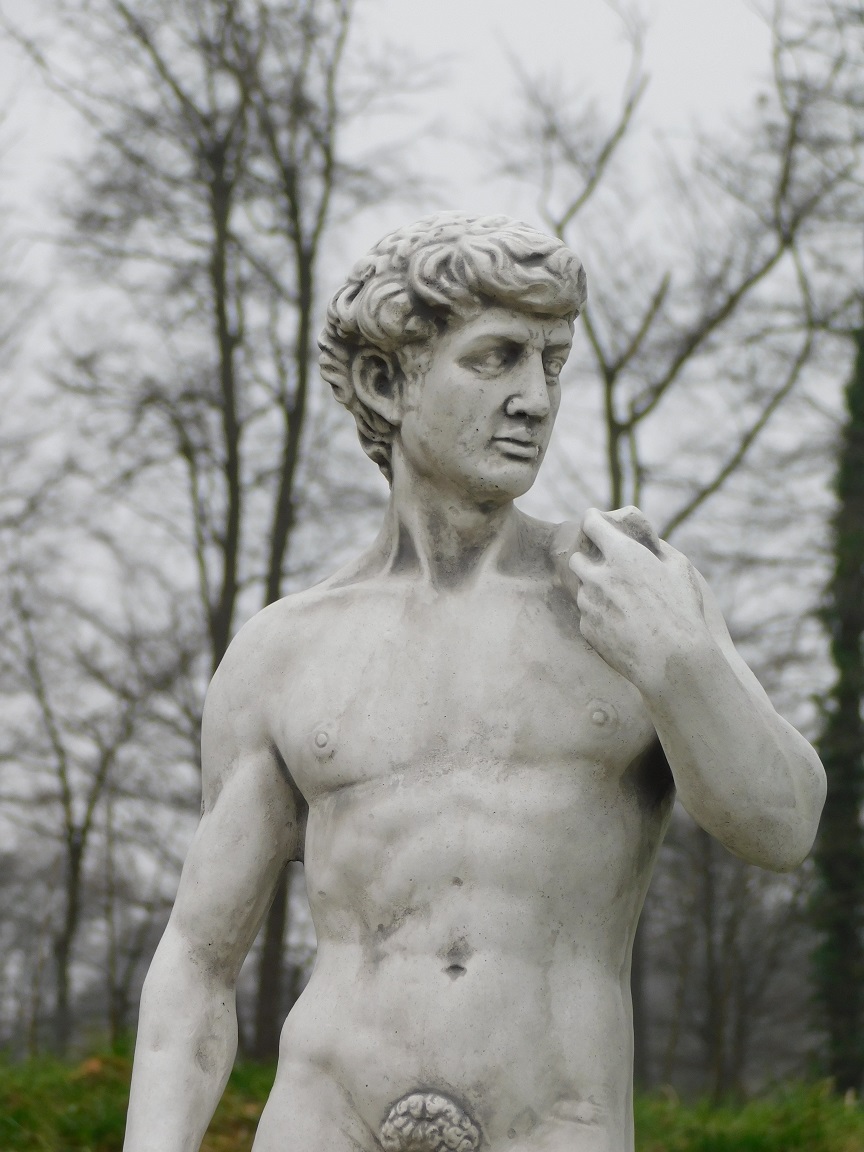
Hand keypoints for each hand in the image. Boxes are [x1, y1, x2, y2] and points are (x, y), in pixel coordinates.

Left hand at [566, 506, 710, 695]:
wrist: (673, 660)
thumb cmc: (683, 612)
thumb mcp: (680, 569)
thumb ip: (657, 549)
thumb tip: (647, 542)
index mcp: (622, 555)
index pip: (592, 524)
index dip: (592, 519)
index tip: (592, 520)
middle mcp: (599, 576)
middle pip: (576, 558)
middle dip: (587, 558)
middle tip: (601, 565)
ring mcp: (589, 604)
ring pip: (582, 589)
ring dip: (594, 590)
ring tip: (619, 602)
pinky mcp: (586, 628)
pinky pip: (586, 615)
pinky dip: (597, 615)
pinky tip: (619, 623)